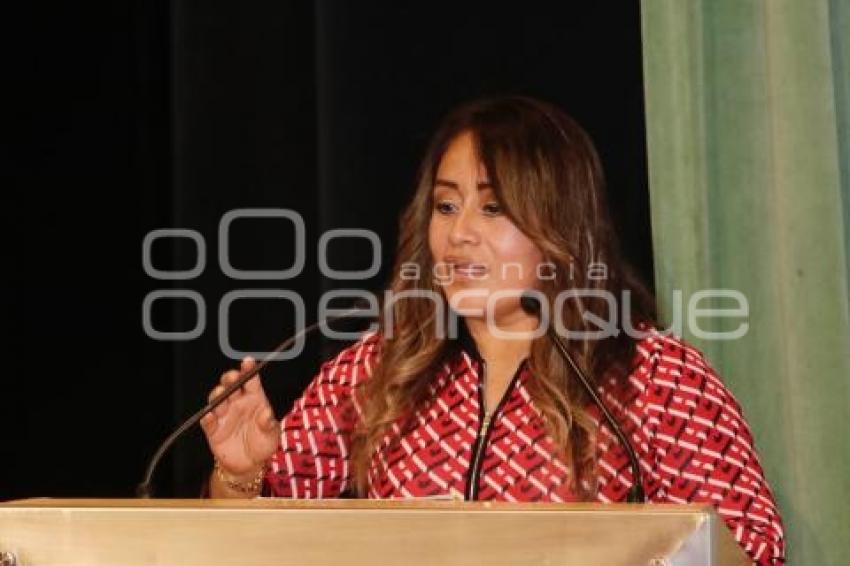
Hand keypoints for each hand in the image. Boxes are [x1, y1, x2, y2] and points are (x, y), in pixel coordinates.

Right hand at [200, 357, 279, 479]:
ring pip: (217, 399)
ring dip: (217, 394)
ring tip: (221, 393)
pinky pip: (208, 422)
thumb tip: (266, 414)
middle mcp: (237, 404)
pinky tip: (210, 415)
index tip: (248, 361)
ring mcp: (224, 416)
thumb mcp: (271, 435)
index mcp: (254, 400)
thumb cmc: (263, 444)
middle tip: (232, 377)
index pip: (250, 381)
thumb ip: (268, 424)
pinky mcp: (213, 430)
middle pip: (231, 386)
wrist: (250, 465)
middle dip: (230, 379)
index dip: (248, 370)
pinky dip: (207, 418)